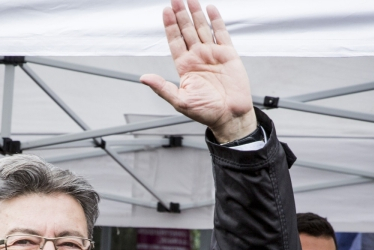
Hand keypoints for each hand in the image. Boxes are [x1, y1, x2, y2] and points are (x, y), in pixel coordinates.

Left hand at [141, 0, 256, 142]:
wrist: (230, 116)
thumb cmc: (206, 112)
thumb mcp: (179, 102)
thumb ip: (162, 88)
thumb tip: (143, 78)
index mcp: (185, 67)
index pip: (175, 41)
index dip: (170, 26)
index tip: (166, 11)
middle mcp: (197, 58)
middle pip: (187, 30)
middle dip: (181, 15)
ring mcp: (212, 54)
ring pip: (202, 28)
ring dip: (196, 14)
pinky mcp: (228, 55)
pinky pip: (221, 34)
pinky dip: (216, 21)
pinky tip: (210, 9)